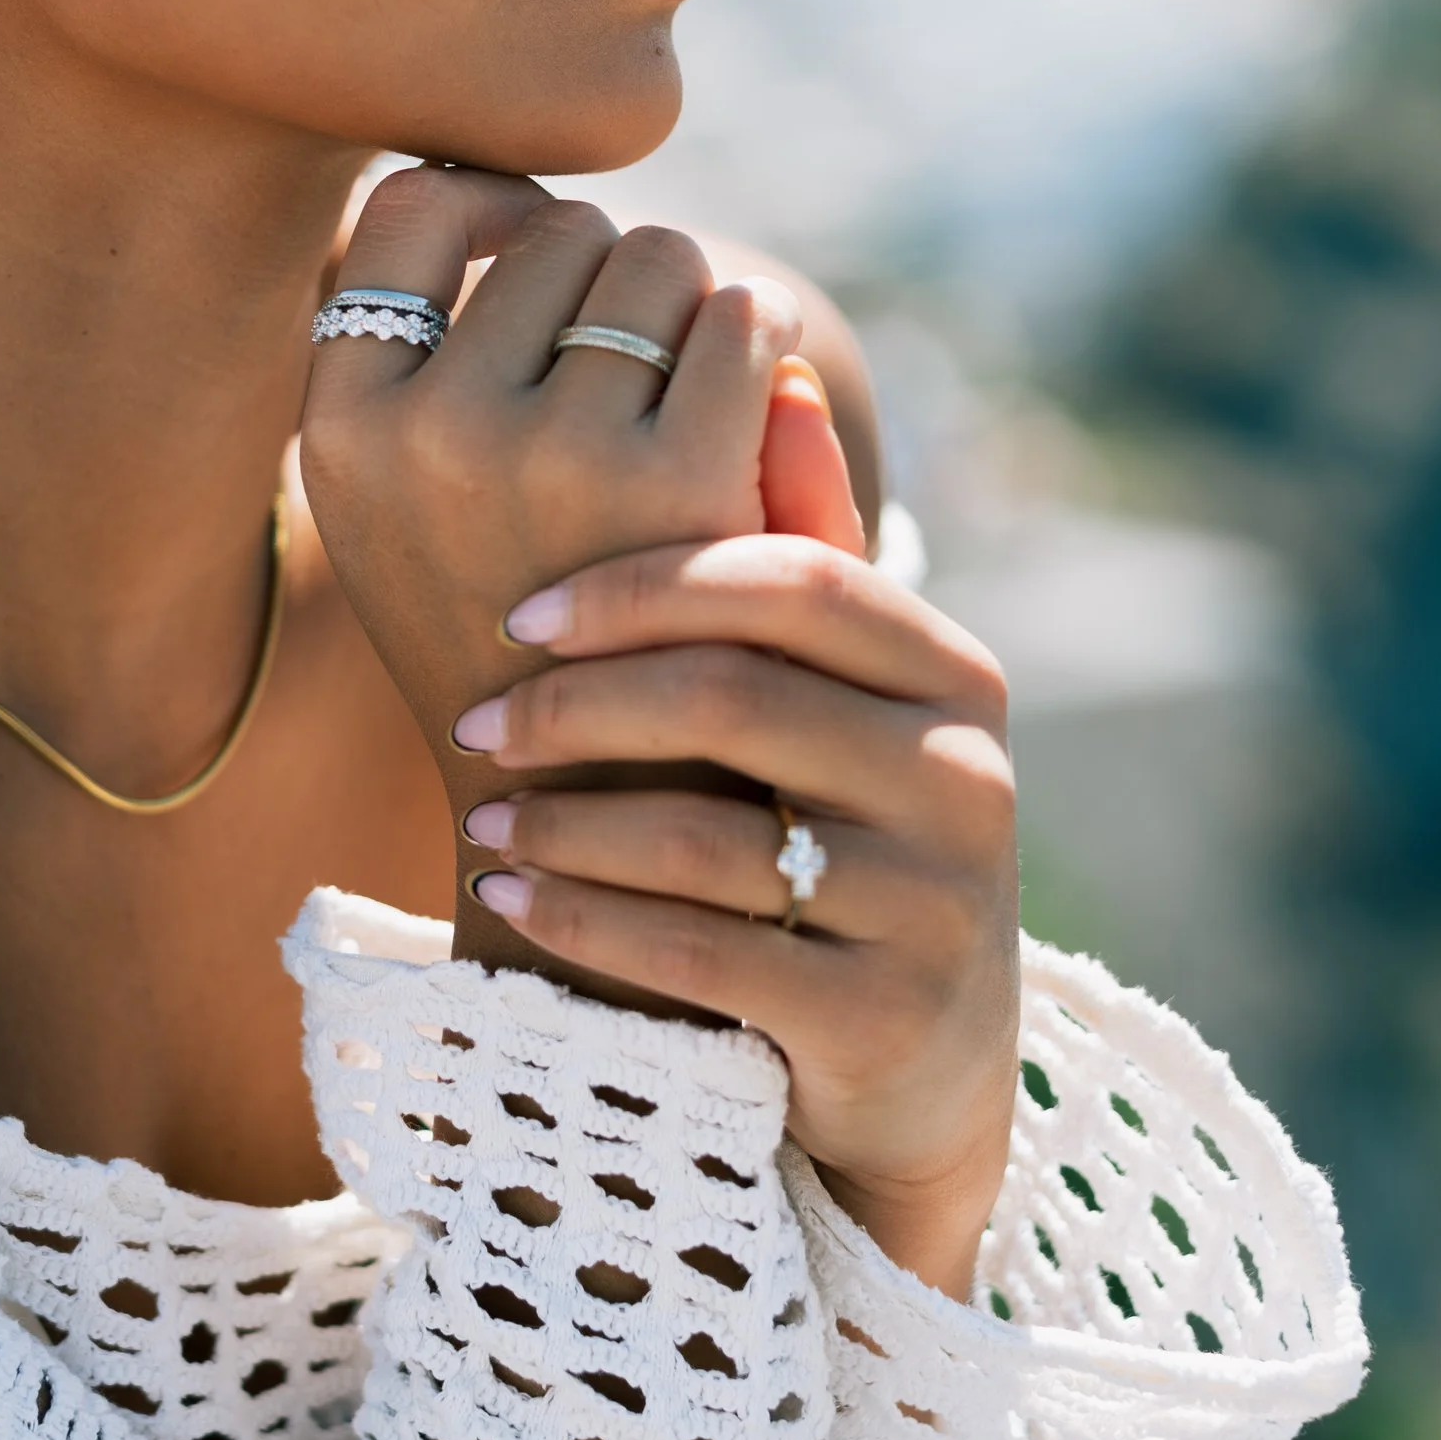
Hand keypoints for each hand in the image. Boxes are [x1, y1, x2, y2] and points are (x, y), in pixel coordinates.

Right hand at [299, 162, 805, 772]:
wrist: (605, 807)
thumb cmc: (522, 628)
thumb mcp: (419, 496)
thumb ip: (450, 336)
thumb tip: (532, 189)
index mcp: (342, 428)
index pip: (411, 206)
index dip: (490, 205)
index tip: (534, 259)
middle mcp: (426, 432)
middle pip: (558, 229)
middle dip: (609, 273)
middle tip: (631, 367)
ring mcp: (547, 456)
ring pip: (655, 256)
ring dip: (689, 301)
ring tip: (691, 384)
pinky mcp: (672, 483)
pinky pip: (737, 316)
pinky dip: (759, 333)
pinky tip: (759, 385)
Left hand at [453, 535, 1019, 1299]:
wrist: (920, 1073)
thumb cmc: (846, 842)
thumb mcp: (844, 700)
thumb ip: (811, 543)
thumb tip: (780, 365)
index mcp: (953, 673)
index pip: (794, 581)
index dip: (646, 583)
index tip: (521, 610)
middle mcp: (967, 777)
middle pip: (740, 696)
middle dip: (584, 703)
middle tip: (473, 718)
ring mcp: (936, 905)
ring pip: (709, 833)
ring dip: (568, 819)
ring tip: (479, 813)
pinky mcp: (884, 1019)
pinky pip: (701, 950)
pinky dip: (586, 917)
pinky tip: (509, 895)